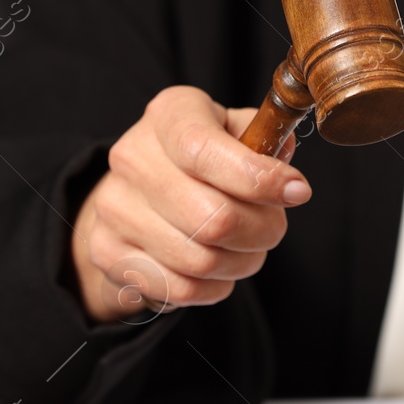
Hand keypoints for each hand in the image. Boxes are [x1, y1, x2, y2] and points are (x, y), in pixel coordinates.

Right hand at [69, 86, 310, 322]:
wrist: (136, 194)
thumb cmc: (199, 160)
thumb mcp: (232, 132)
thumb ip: (264, 142)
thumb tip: (287, 177)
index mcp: (168, 114)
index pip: (205, 151)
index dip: (258, 179)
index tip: (296, 192)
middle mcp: (132, 156)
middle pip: (215, 217)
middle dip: (263, 230)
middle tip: (272, 226)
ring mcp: (114, 206)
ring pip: (202, 260)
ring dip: (242, 262)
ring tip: (247, 248)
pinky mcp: (108, 251)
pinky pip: (181, 289)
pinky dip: (215, 286)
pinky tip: (218, 268)